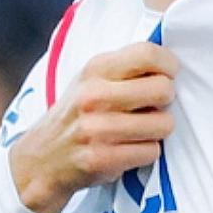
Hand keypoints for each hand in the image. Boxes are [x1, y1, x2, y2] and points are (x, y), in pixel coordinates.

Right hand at [10, 42, 178, 212]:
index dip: (168, 65)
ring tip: (138, 132)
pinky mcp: (102, 158)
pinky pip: (151, 152)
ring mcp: (97, 128)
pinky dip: (146, 153)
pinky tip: (127, 150)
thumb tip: (170, 64)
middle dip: (166, 101)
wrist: (41, 159)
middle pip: (163, 89)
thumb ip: (125, 68)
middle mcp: (94, 95)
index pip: (148, 54)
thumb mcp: (91, 80)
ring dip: (157, 131)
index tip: (168, 76)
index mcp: (95, 69)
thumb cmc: (77, 115)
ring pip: (163, 124)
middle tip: (152, 108)